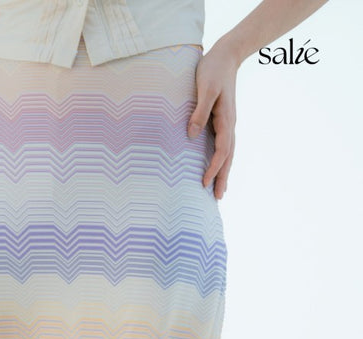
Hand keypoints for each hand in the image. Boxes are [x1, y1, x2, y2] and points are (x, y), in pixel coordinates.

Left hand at [188, 41, 239, 199]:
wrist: (225, 56)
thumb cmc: (213, 70)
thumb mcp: (205, 89)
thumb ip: (200, 112)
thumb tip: (192, 135)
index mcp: (226, 121)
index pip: (222, 151)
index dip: (214, 168)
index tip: (203, 182)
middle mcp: (229, 125)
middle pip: (228, 158)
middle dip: (223, 178)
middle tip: (218, 198)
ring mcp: (227, 124)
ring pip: (227, 154)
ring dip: (223, 172)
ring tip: (219, 190)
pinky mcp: (222, 121)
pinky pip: (223, 146)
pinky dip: (221, 160)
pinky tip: (216, 167)